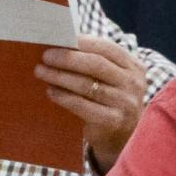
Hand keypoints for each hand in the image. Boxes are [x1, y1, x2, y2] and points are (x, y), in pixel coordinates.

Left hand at [36, 34, 150, 170]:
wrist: (122, 136)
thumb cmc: (111, 100)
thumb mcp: (113, 78)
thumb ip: (96, 61)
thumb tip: (62, 43)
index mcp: (134, 67)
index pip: (108, 48)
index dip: (83, 42)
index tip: (60, 39)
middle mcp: (133, 84)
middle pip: (96, 64)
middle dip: (67, 58)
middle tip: (46, 56)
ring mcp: (125, 103)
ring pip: (86, 85)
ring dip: (59, 76)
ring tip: (41, 71)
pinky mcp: (113, 121)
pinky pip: (82, 105)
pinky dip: (63, 97)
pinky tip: (51, 91)